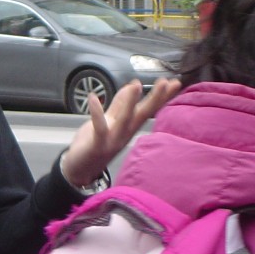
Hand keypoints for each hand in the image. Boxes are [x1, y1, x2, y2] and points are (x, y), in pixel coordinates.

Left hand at [60, 78, 180, 187]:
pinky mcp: (98, 145)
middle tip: (167, 83)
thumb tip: (133, 85)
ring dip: (130, 102)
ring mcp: (113, 140)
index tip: (175, 83)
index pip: (148, 109)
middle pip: (143, 114)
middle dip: (155, 99)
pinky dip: (96, 113)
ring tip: (137, 85)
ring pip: (124, 119)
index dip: (161, 97)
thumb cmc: (95, 143)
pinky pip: (99, 128)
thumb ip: (120, 104)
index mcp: (129, 126)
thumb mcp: (109, 120)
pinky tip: (93, 98)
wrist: (79, 170)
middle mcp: (125, 133)